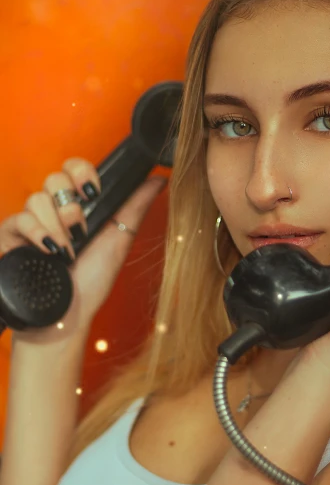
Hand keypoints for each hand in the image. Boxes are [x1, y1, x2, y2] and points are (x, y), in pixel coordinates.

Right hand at [0, 158, 166, 337]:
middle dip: (72, 205)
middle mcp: (53, 210)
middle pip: (54, 178)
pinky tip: (49, 250)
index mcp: (79, 206)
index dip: (81, 171)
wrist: (68, 316)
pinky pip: (18, 219)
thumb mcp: (120, 240)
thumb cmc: (93, 282)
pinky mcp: (11, 238)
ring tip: (68, 251)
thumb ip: (136, 205)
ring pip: (37, 198)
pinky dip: (37, 233)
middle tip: (81, 229)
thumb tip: (159, 178)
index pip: (73, 168)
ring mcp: (30, 223)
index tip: (93, 192)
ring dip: (58, 226)